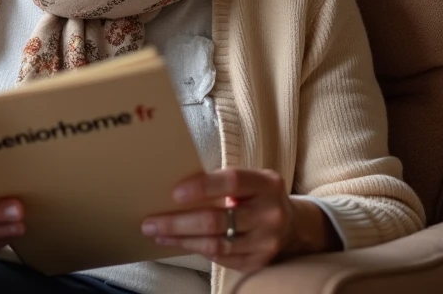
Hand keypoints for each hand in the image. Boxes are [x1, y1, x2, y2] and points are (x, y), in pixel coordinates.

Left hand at [140, 168, 337, 272]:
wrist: (292, 224)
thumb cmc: (257, 195)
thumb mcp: (250, 180)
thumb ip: (221, 181)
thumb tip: (175, 189)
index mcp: (267, 184)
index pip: (232, 181)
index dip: (202, 187)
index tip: (174, 193)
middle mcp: (271, 214)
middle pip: (217, 219)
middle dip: (178, 222)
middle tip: (150, 222)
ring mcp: (267, 242)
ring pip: (216, 243)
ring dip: (181, 239)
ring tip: (157, 233)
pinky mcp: (259, 262)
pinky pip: (221, 258)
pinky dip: (196, 249)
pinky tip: (178, 243)